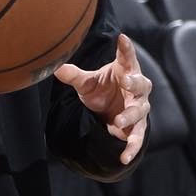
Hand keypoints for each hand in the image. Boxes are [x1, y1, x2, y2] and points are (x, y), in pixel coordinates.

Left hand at [53, 30, 151, 166]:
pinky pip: (137, 137)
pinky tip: (124, 157)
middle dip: (134, 82)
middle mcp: (137, 88)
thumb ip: (74, 76)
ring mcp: (139, 108)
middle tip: (125, 81)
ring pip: (140, 110)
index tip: (121, 38)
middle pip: (141, 84)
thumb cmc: (102, 90)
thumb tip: (55, 67)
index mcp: (126, 71)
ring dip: (131, 115)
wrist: (109, 111)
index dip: (126, 48)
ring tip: (119, 120)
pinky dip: (132, 147)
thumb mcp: (87, 83)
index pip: (128, 57)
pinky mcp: (137, 127)